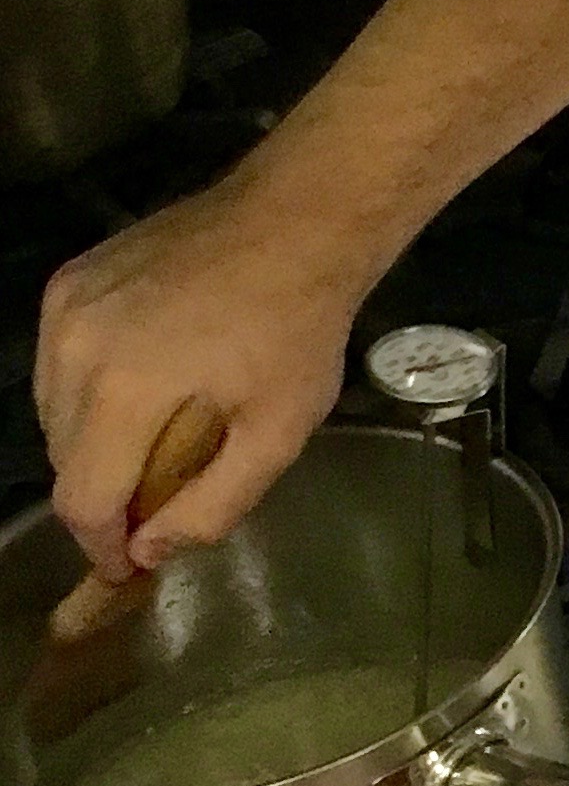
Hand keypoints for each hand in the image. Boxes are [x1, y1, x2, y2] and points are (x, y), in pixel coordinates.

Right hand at [36, 169, 364, 580]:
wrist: (297, 220)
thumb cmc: (299, 328)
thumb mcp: (280, 431)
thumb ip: (212, 504)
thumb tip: (147, 549)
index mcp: (123, 388)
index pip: (82, 497)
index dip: (102, 544)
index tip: (130, 565)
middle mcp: (74, 345)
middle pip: (62, 457)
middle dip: (104, 492)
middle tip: (154, 502)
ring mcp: (64, 306)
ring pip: (51, 411)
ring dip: (92, 443)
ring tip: (152, 446)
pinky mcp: (67, 281)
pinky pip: (57, 363)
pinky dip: (86, 391)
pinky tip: (139, 389)